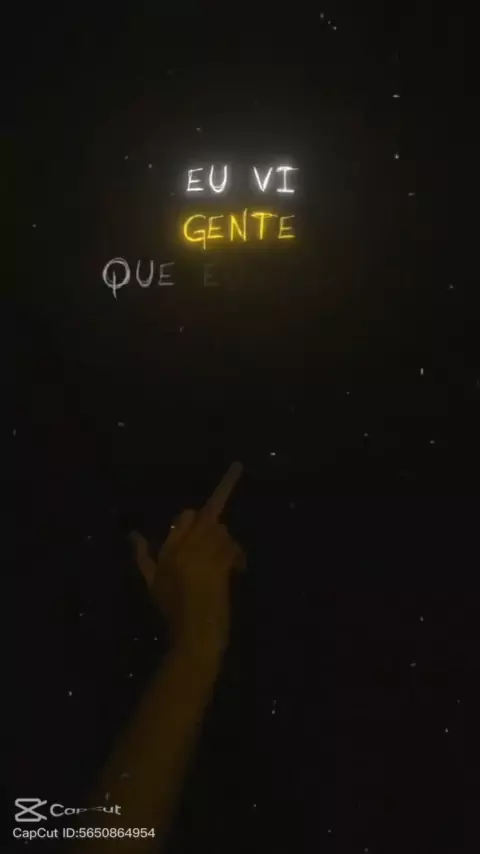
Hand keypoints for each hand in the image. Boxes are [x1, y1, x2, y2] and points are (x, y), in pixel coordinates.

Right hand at [130, 462, 244, 656]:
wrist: (193, 635)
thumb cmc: (172, 612)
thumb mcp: (152, 582)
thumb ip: (142, 556)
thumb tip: (134, 534)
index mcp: (167, 551)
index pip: (185, 517)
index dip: (197, 519)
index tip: (204, 529)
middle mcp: (184, 549)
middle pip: (207, 520)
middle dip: (216, 530)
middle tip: (220, 546)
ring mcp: (203, 557)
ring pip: (222, 532)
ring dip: (228, 542)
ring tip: (229, 558)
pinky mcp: (220, 568)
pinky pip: (232, 548)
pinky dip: (238, 556)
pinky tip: (238, 568)